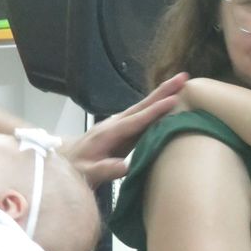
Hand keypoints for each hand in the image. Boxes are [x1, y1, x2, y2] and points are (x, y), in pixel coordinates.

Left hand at [60, 73, 187, 186]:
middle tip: (183, 78)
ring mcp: (121, 123)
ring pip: (145, 106)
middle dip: (163, 91)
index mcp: (109, 133)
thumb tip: (127, 166)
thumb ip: (106, 169)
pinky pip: (144, 113)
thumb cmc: (78, 167)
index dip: (155, 111)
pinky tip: (171, 99)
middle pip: (143, 105)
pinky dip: (159, 104)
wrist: (67, 159)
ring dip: (163, 93)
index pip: (136, 120)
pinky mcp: (125, 128)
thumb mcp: (89, 172)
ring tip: (182, 83)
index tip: (173, 101)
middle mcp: (116, 123)